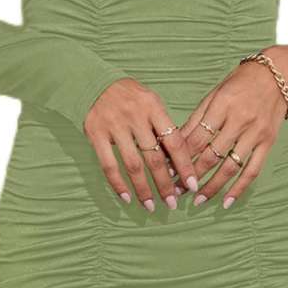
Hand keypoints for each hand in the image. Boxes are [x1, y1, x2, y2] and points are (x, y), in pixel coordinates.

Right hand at [84, 77, 199, 210]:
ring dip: (143, 189)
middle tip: (173, 203)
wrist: (94, 81)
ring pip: (133, 165)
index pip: (175, 141)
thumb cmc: (130, 97)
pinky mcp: (96, 134)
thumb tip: (178, 163)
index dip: (185, 165)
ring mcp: (114, 126)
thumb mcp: (151, 103)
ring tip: (151, 206)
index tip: (193, 184)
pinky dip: (117, 184)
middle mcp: (135, 116)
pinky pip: (108, 165)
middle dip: (165, 184)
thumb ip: (163, 128)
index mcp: (153, 107)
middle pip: (155, 158)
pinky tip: (126, 198)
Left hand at [179, 50, 287, 207]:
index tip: (167, 172)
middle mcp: (239, 120)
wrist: (278, 75)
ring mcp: (256, 133)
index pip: (196, 138)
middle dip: (191, 175)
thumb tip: (175, 143)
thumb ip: (197, 119)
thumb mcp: (214, 94)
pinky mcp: (268, 142)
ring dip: (211, 186)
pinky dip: (239, 188)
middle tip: (176, 190)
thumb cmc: (240, 83)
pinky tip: (226, 201)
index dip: (180, 157)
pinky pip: (252, 170)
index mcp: (222, 105)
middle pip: (211, 155)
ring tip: (197, 200)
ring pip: (230, 166)